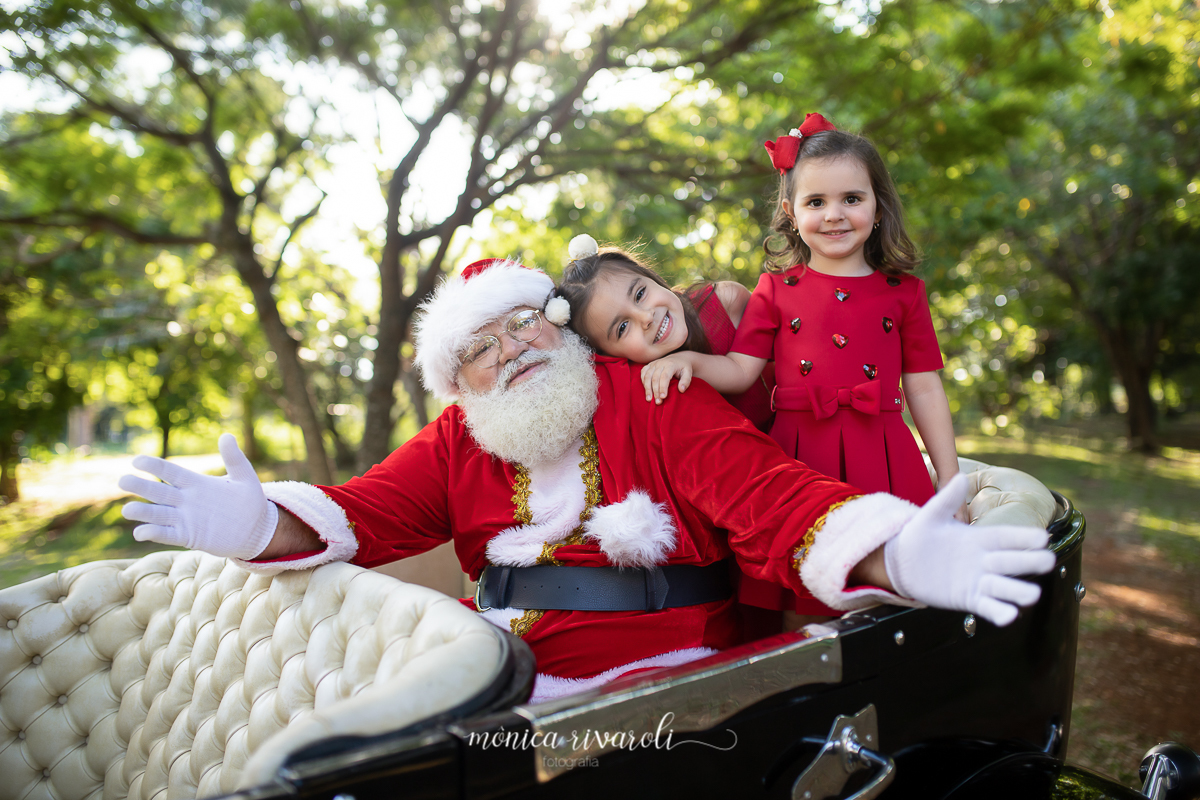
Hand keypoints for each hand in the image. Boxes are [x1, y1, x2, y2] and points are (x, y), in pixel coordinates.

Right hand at [119, 433, 277, 559]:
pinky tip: (141, 533)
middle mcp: (185, 500)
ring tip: (127, 510)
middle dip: (140, 486)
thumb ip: (234, 459)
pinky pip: (166, 535)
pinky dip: (153, 533)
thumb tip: (227, 435)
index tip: (136, 460)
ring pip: (157, 514)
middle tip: (122, 480)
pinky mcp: (187, 536)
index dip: (154, 466)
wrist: (256, 529)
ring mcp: (184, 519)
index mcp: (196, 483)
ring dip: (142, 512)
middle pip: (158, 492)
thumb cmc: (250, 501)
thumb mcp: (245, 478)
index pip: (171, 472)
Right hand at [641, 354, 692, 403]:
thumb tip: (681, 390)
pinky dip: (643, 382)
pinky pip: (643, 373)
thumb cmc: (684, 368)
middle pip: (655, 378)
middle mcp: (661, 363)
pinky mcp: (649, 365)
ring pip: (647, 376)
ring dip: (647, 388)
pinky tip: (646, 390)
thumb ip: (686, 381)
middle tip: (658, 402)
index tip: (663, 397)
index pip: (665, 376)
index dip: (663, 387)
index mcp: (671, 364)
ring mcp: (654, 364)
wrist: (679, 358)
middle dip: (655, 391)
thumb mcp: (688, 373)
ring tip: (649, 399)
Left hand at [883, 474, 1055, 625]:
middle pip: (1012, 561)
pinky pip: (988, 607)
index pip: (1006, 537)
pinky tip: (1009, 616)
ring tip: (1033, 595)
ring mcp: (979, 581)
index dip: (1023, 538)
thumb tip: (960, 476)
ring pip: (1005, 588)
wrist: (904, 562)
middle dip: (1030, 562)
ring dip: (1019, 591)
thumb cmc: (922, 534)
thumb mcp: (933, 515)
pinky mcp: (969, 599)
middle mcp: (985, 561)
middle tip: (1047, 561)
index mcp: (980, 538)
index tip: (1042, 537)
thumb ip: (947, 499)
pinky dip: (999, 612)